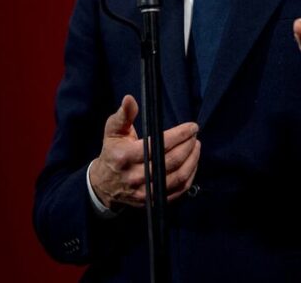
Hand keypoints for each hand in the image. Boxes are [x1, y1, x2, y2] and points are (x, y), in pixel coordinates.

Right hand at [88, 95, 200, 209]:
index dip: (179, 135)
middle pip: (171, 161)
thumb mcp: (113, 131)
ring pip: (177, 177)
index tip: (191, 127)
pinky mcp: (153, 201)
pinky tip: (192, 163)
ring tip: (196, 146)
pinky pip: (178, 190)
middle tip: (195, 135)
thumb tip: (130, 99)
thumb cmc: (112, 152)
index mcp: (126, 156)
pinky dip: (190, 176)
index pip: (158, 145)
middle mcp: (136, 176)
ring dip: (192, 160)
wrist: (104, 184)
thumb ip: (124, 115)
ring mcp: (146, 191)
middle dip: (188, 145)